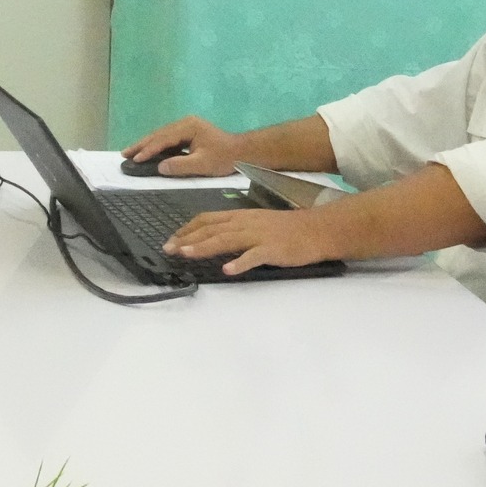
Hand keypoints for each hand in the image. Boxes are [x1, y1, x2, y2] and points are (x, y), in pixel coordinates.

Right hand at [122, 115, 241, 176]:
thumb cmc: (224, 158)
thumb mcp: (202, 164)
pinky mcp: (189, 133)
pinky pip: (168, 139)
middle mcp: (185, 123)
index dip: (148, 150)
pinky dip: (156, 145)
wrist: (243, 152)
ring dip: (147, 144)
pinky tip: (149, 151)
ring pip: (162, 135)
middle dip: (141, 144)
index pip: (163, 139)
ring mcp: (187, 127)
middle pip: (159, 134)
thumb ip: (180, 166)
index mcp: (188, 127)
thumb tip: (160, 167)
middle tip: (124, 153)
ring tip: (132, 152)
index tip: (134, 159)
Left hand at [164, 208, 336, 275]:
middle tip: (169, 249)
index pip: (208, 219)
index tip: (172, 238)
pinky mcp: (273, 249)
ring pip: (227, 239)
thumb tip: (213, 237)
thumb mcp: (257, 223)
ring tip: (187, 254)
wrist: (317, 229)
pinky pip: (254, 256)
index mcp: (240, 216)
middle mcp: (246, 223)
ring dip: (205, 247)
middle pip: (212, 229)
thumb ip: (236, 229)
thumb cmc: (286, 229)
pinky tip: (228, 270)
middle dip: (188, 238)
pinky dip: (240, 263)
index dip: (187, 228)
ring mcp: (259, 236)